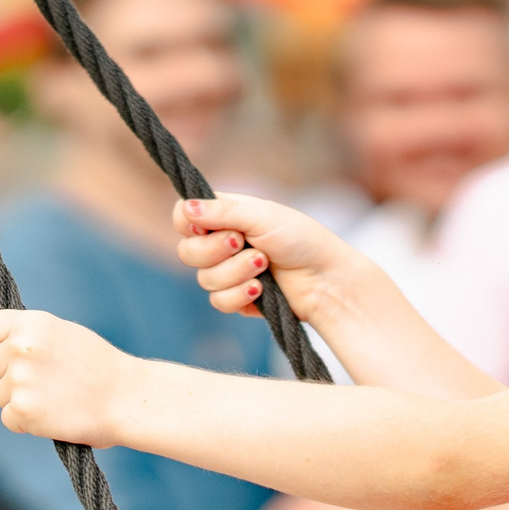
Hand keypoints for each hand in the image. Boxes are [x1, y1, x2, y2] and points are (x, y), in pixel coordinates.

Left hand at [0, 309, 138, 444]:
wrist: (127, 399)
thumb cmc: (100, 368)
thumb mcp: (64, 334)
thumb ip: (29, 337)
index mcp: (32, 323)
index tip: (8, 356)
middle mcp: (21, 347)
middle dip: (8, 378)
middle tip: (45, 383)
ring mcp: (20, 379)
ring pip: (0, 396)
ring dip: (21, 402)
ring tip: (57, 399)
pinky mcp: (23, 409)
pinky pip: (9, 419)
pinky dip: (27, 423)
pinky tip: (54, 415)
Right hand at [174, 195, 361, 323]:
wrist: (326, 278)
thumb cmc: (301, 239)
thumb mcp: (262, 216)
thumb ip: (222, 212)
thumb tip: (186, 207)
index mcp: (224, 217)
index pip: (182, 217)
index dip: (188, 224)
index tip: (206, 227)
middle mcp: (221, 244)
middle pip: (187, 252)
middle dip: (215, 250)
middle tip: (243, 243)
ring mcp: (228, 273)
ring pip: (204, 280)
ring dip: (235, 272)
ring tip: (264, 264)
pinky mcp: (238, 299)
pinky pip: (219, 302)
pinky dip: (239, 294)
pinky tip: (261, 289)